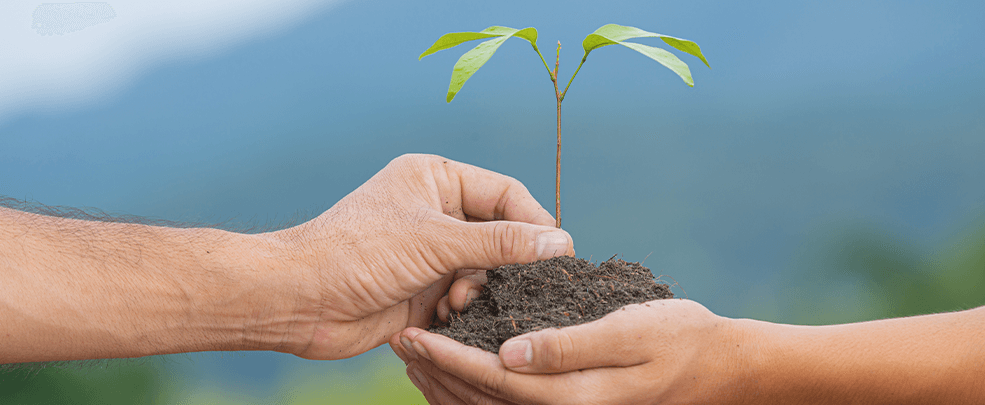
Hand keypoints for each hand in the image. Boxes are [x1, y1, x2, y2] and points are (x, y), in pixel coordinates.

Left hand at [274, 154, 574, 359]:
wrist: (300, 301)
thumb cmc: (356, 253)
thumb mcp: (434, 240)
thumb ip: (500, 242)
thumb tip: (558, 243)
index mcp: (436, 179)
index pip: (506, 194)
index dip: (534, 222)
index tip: (559, 254)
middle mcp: (436, 212)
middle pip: (500, 234)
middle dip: (504, 263)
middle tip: (513, 286)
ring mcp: (430, 253)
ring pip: (485, 271)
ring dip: (479, 290)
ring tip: (457, 301)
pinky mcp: (424, 290)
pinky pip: (465, 298)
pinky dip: (463, 310)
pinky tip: (444, 316)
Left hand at [390, 299, 749, 404]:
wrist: (716, 366)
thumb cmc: (679, 338)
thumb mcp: (628, 331)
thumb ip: (569, 344)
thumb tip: (509, 353)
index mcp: (571, 393)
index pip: (495, 378)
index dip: (450, 356)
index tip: (415, 333)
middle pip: (482, 395)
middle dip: (437, 367)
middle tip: (400, 338)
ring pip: (488, 401)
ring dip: (447, 377)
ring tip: (414, 349)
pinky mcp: (567, 400)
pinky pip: (507, 400)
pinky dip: (473, 386)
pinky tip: (455, 365)